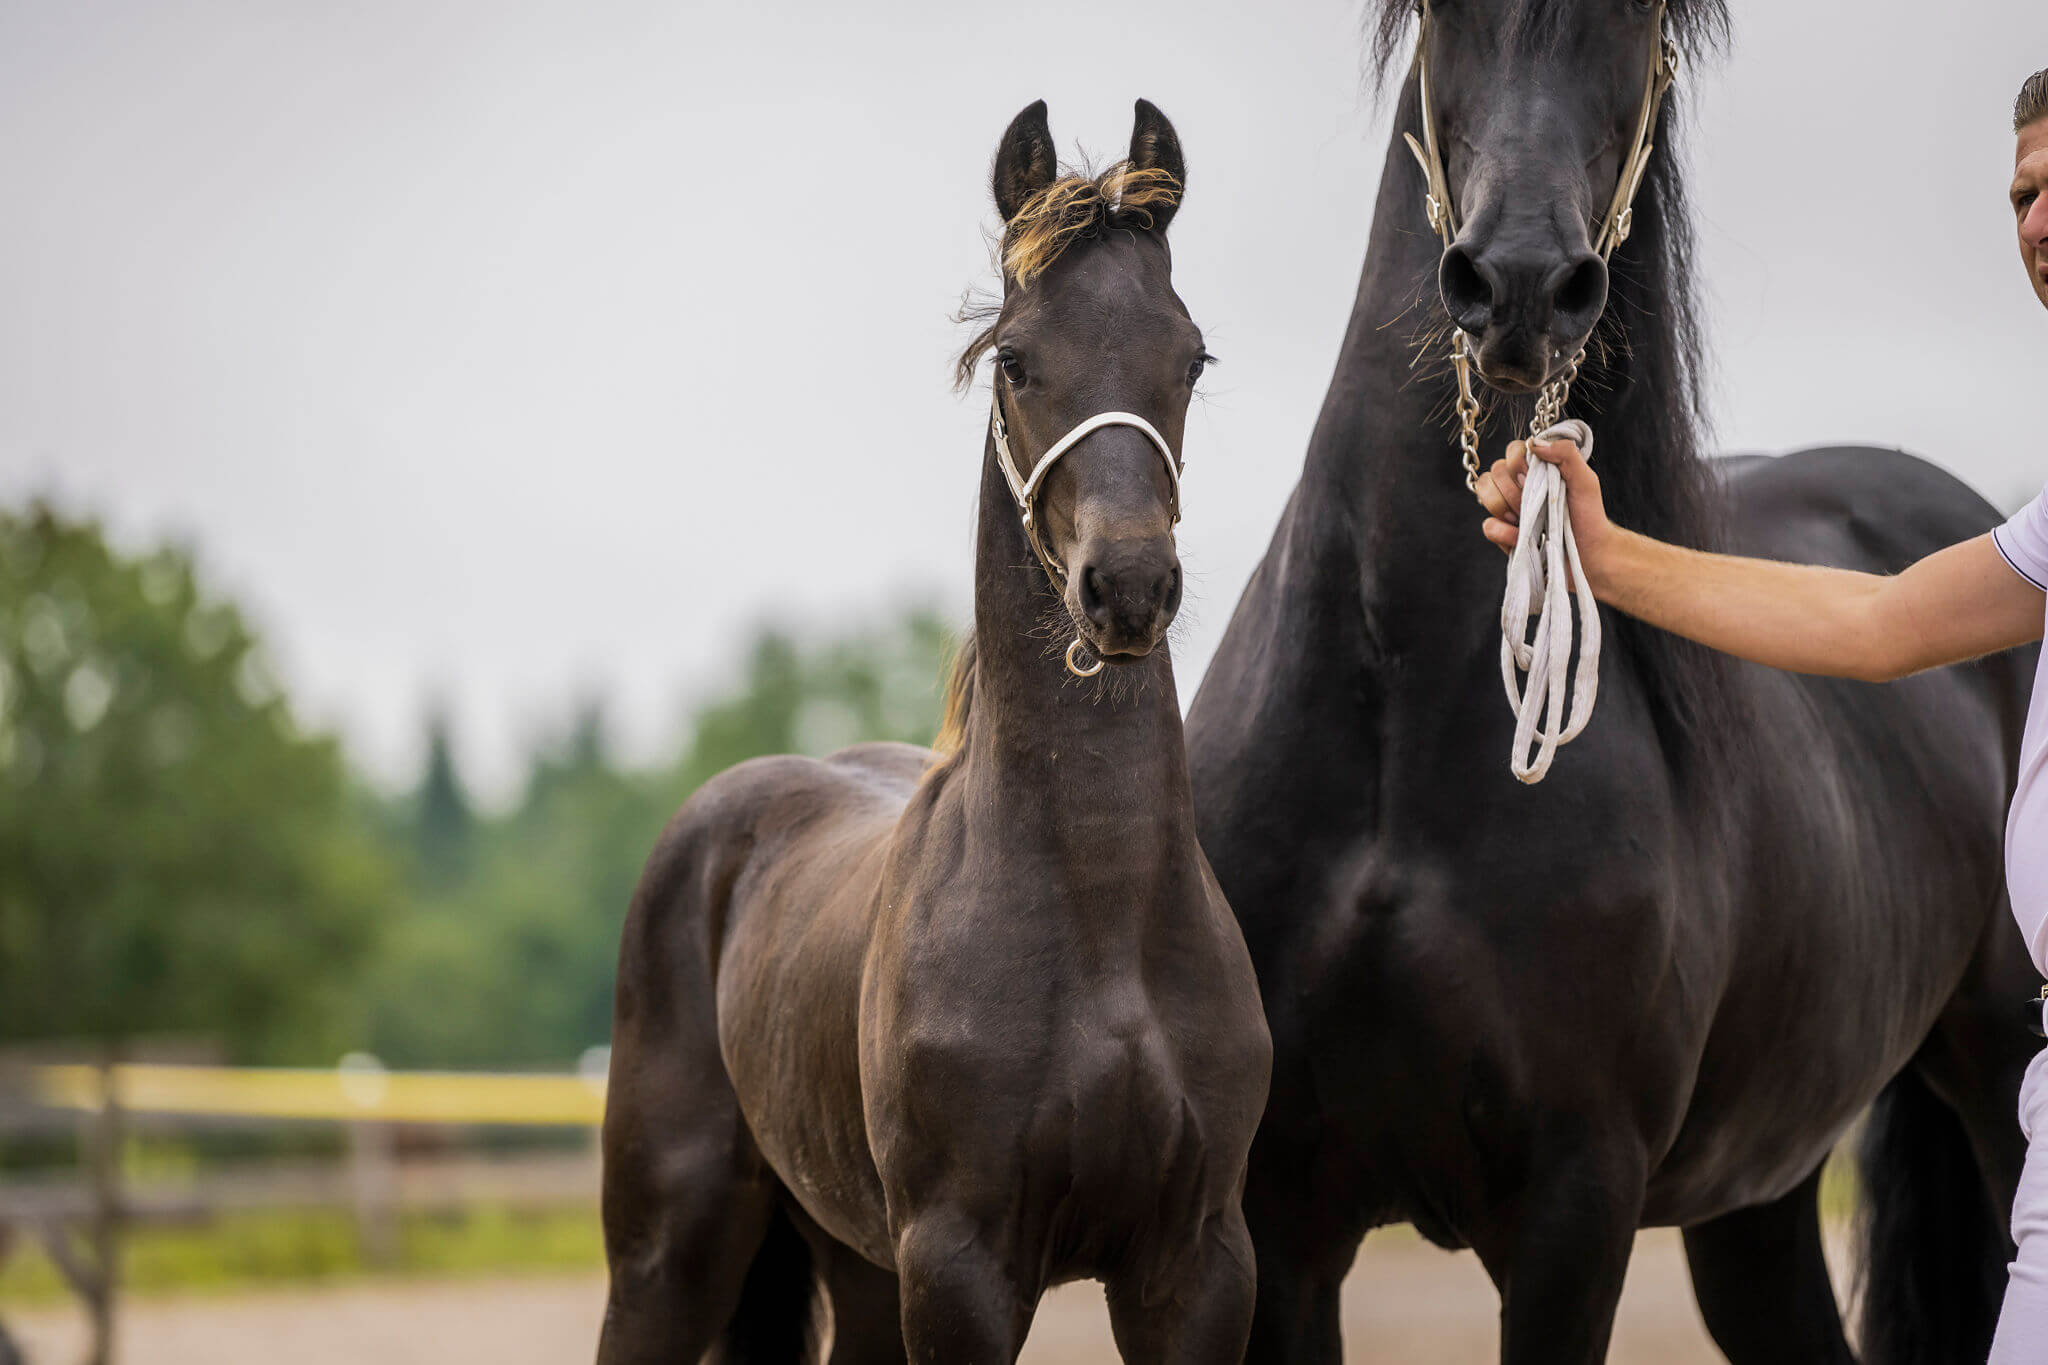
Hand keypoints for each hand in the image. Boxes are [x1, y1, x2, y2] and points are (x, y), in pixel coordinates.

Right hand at [1475, 436, 1615, 582]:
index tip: (1533, 478)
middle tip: (1534, 503)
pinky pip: (1487, 525)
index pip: (1512, 451)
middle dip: (1513, 489)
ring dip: (1505, 507)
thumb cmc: (1588, 516)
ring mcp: (1508, 509)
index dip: (1518, 462)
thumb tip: (1534, 444)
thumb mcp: (1586, 481)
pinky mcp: (1502, 533)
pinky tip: (1520, 538)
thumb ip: (1566, 454)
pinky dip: (1502, 532)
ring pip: (1484, 492)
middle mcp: (1518, 485)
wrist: (1588, 555)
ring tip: (1527, 521)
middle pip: (1494, 471)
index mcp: (1536, 469)